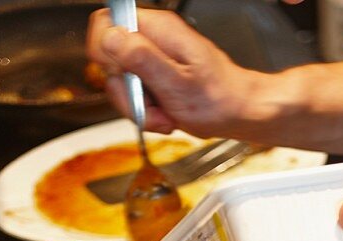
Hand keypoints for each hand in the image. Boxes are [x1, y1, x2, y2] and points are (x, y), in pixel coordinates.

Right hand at [86, 7, 263, 137]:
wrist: (239, 113)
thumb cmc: (218, 99)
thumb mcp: (176, 83)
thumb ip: (141, 58)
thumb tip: (111, 37)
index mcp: (158, 30)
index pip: (106, 22)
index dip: (103, 52)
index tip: (121, 77)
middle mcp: (153, 39)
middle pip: (109, 59)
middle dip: (126, 91)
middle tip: (150, 106)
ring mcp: (154, 58)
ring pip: (122, 82)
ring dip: (138, 107)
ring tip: (164, 115)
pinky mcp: (156, 75)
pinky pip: (136, 94)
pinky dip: (147, 112)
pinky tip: (167, 116)